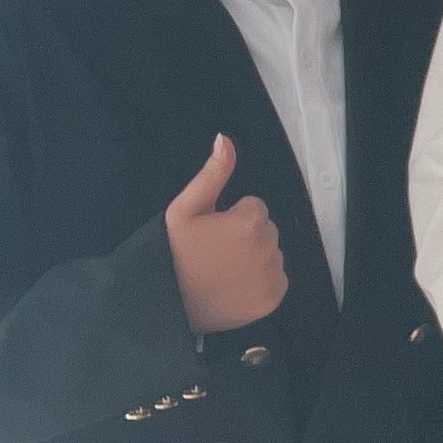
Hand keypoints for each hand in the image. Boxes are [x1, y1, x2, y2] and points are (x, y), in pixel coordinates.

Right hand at [164, 134, 286, 334]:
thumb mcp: (184, 209)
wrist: (166, 303)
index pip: (254, 208)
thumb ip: (212, 173)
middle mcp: (268, 247)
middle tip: (215, 253)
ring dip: (254, 257)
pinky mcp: (274, 296)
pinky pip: (276, 278)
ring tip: (223, 271)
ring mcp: (273, 273)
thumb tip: (225, 139)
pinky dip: (261, 281)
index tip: (212, 234)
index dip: (231, 218)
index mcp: (249, 222)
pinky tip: (235, 286)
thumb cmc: (173, 253)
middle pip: (265, 230)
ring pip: (271, 253)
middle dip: (246, 236)